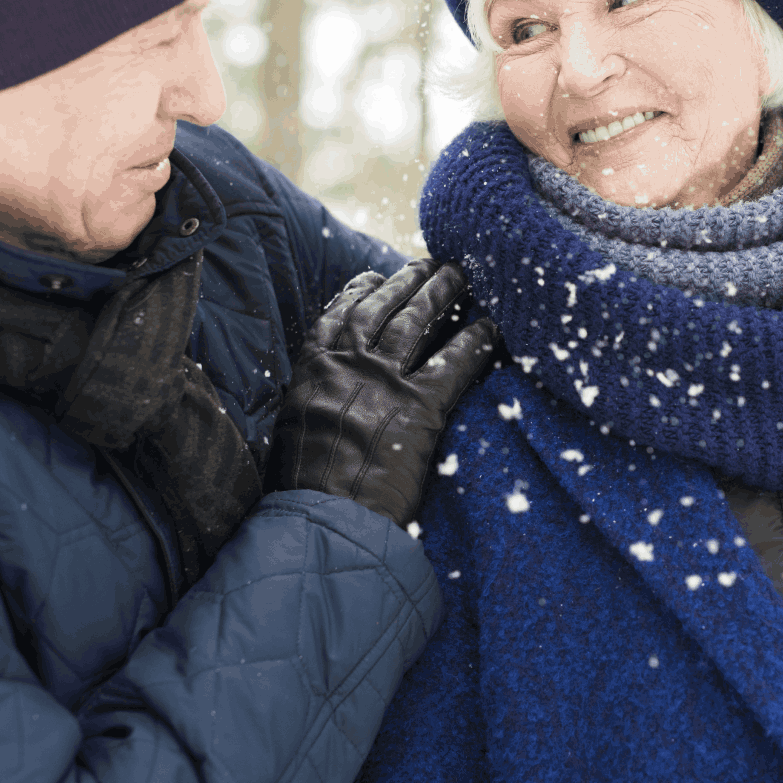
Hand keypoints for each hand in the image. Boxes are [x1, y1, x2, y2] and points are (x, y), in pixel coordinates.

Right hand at [269, 259, 498, 525]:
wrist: (324, 519)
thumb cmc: (303, 491)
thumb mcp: (291, 435)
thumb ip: (310, 408)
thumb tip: (317, 407)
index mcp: (313, 372)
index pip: (337, 317)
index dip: (358, 292)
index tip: (373, 277)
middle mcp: (348, 366)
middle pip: (382, 309)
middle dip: (407, 281)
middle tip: (429, 263)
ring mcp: (384, 382)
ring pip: (416, 322)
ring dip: (439, 293)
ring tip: (458, 274)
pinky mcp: (420, 407)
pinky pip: (454, 364)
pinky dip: (474, 343)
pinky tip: (490, 327)